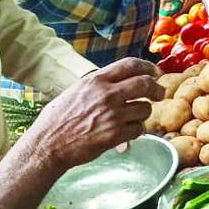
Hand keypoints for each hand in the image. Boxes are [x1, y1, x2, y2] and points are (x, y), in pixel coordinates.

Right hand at [23, 59, 162, 171]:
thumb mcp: (76, 91)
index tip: (155, 72)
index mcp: (96, 80)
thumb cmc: (57, 119)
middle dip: (157, 89)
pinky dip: (136, 131)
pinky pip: (138, 129)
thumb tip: (118, 81)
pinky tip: (126, 132)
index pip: (130, 65)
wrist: (48, 144)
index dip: (148, 67)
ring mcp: (113, 114)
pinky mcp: (116, 134)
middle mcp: (107, 94)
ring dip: (143, 114)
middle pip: (145, 84)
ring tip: (133, 118)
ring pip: (145, 109)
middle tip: (160, 94)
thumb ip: (98, 85)